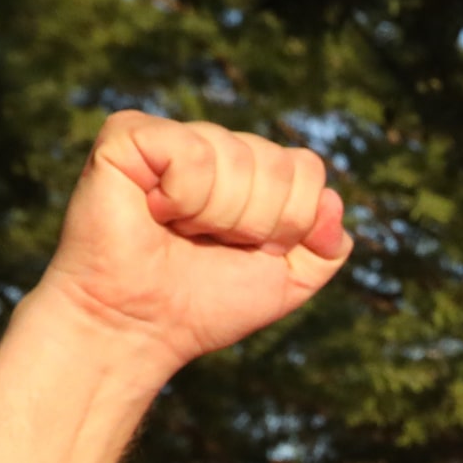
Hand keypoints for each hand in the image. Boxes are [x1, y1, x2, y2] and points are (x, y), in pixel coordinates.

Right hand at [36, 111, 352, 371]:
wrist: (139, 328)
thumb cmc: (204, 306)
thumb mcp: (287, 282)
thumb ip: (326, 247)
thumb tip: (334, 200)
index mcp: (252, 174)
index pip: (306, 168)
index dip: (290, 221)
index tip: (252, 250)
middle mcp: (215, 148)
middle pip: (277, 163)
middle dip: (255, 222)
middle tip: (210, 244)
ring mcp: (172, 137)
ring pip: (236, 156)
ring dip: (216, 216)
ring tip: (179, 231)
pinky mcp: (128, 135)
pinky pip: (191, 152)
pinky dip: (183, 197)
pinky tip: (155, 210)